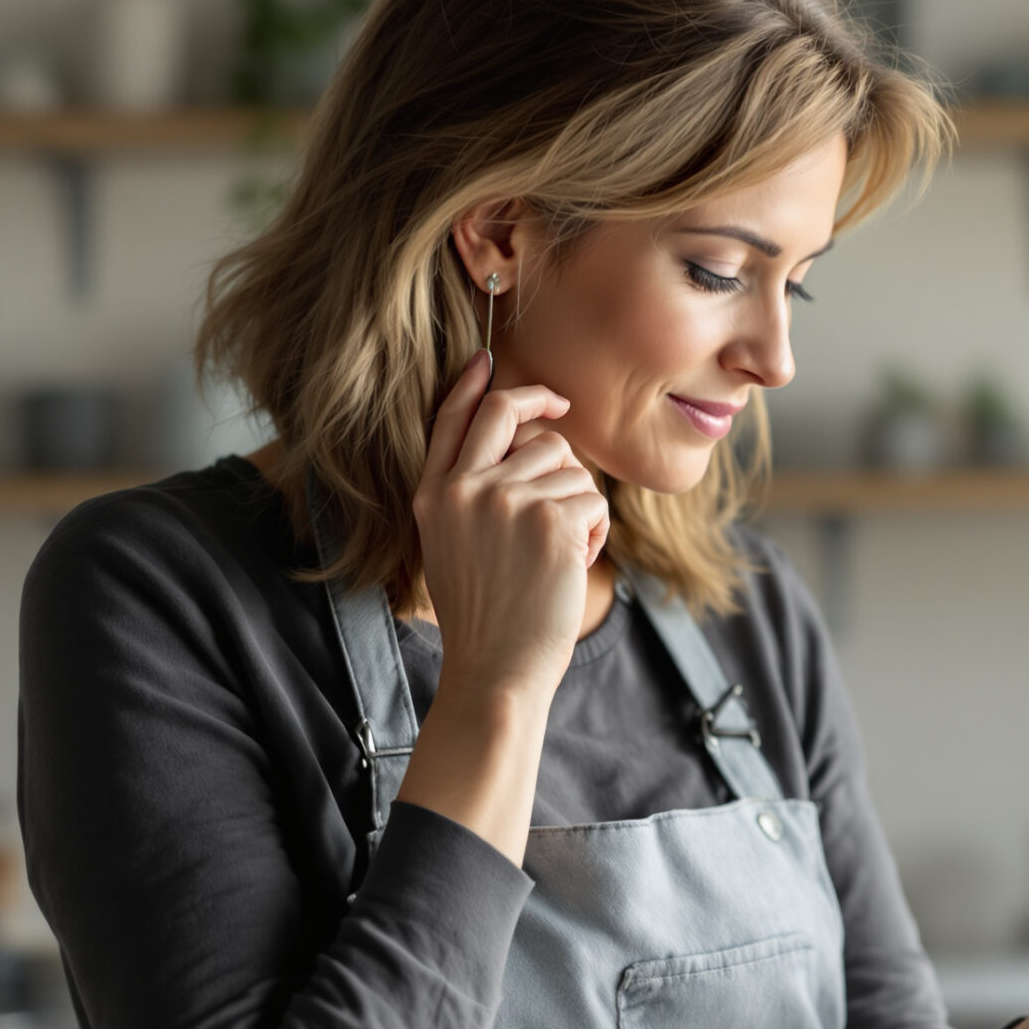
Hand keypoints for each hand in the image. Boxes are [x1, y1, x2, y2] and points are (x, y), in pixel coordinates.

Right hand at [410, 351, 608, 698]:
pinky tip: (573, 565)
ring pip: (566, 462)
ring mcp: (505, 502)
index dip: (472, 384)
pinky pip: (593, 500)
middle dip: (548, 416)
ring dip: (577, 501)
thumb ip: (471, 492)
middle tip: (565, 411)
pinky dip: (595, 532)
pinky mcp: (550, 521)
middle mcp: (463, 490)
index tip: (487, 358)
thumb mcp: (454, 545)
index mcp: (433, 495)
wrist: (496, 670)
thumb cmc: (486, 616)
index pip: (452, 420)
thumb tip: (526, 439)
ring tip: (559, 549)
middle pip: (515, 417)